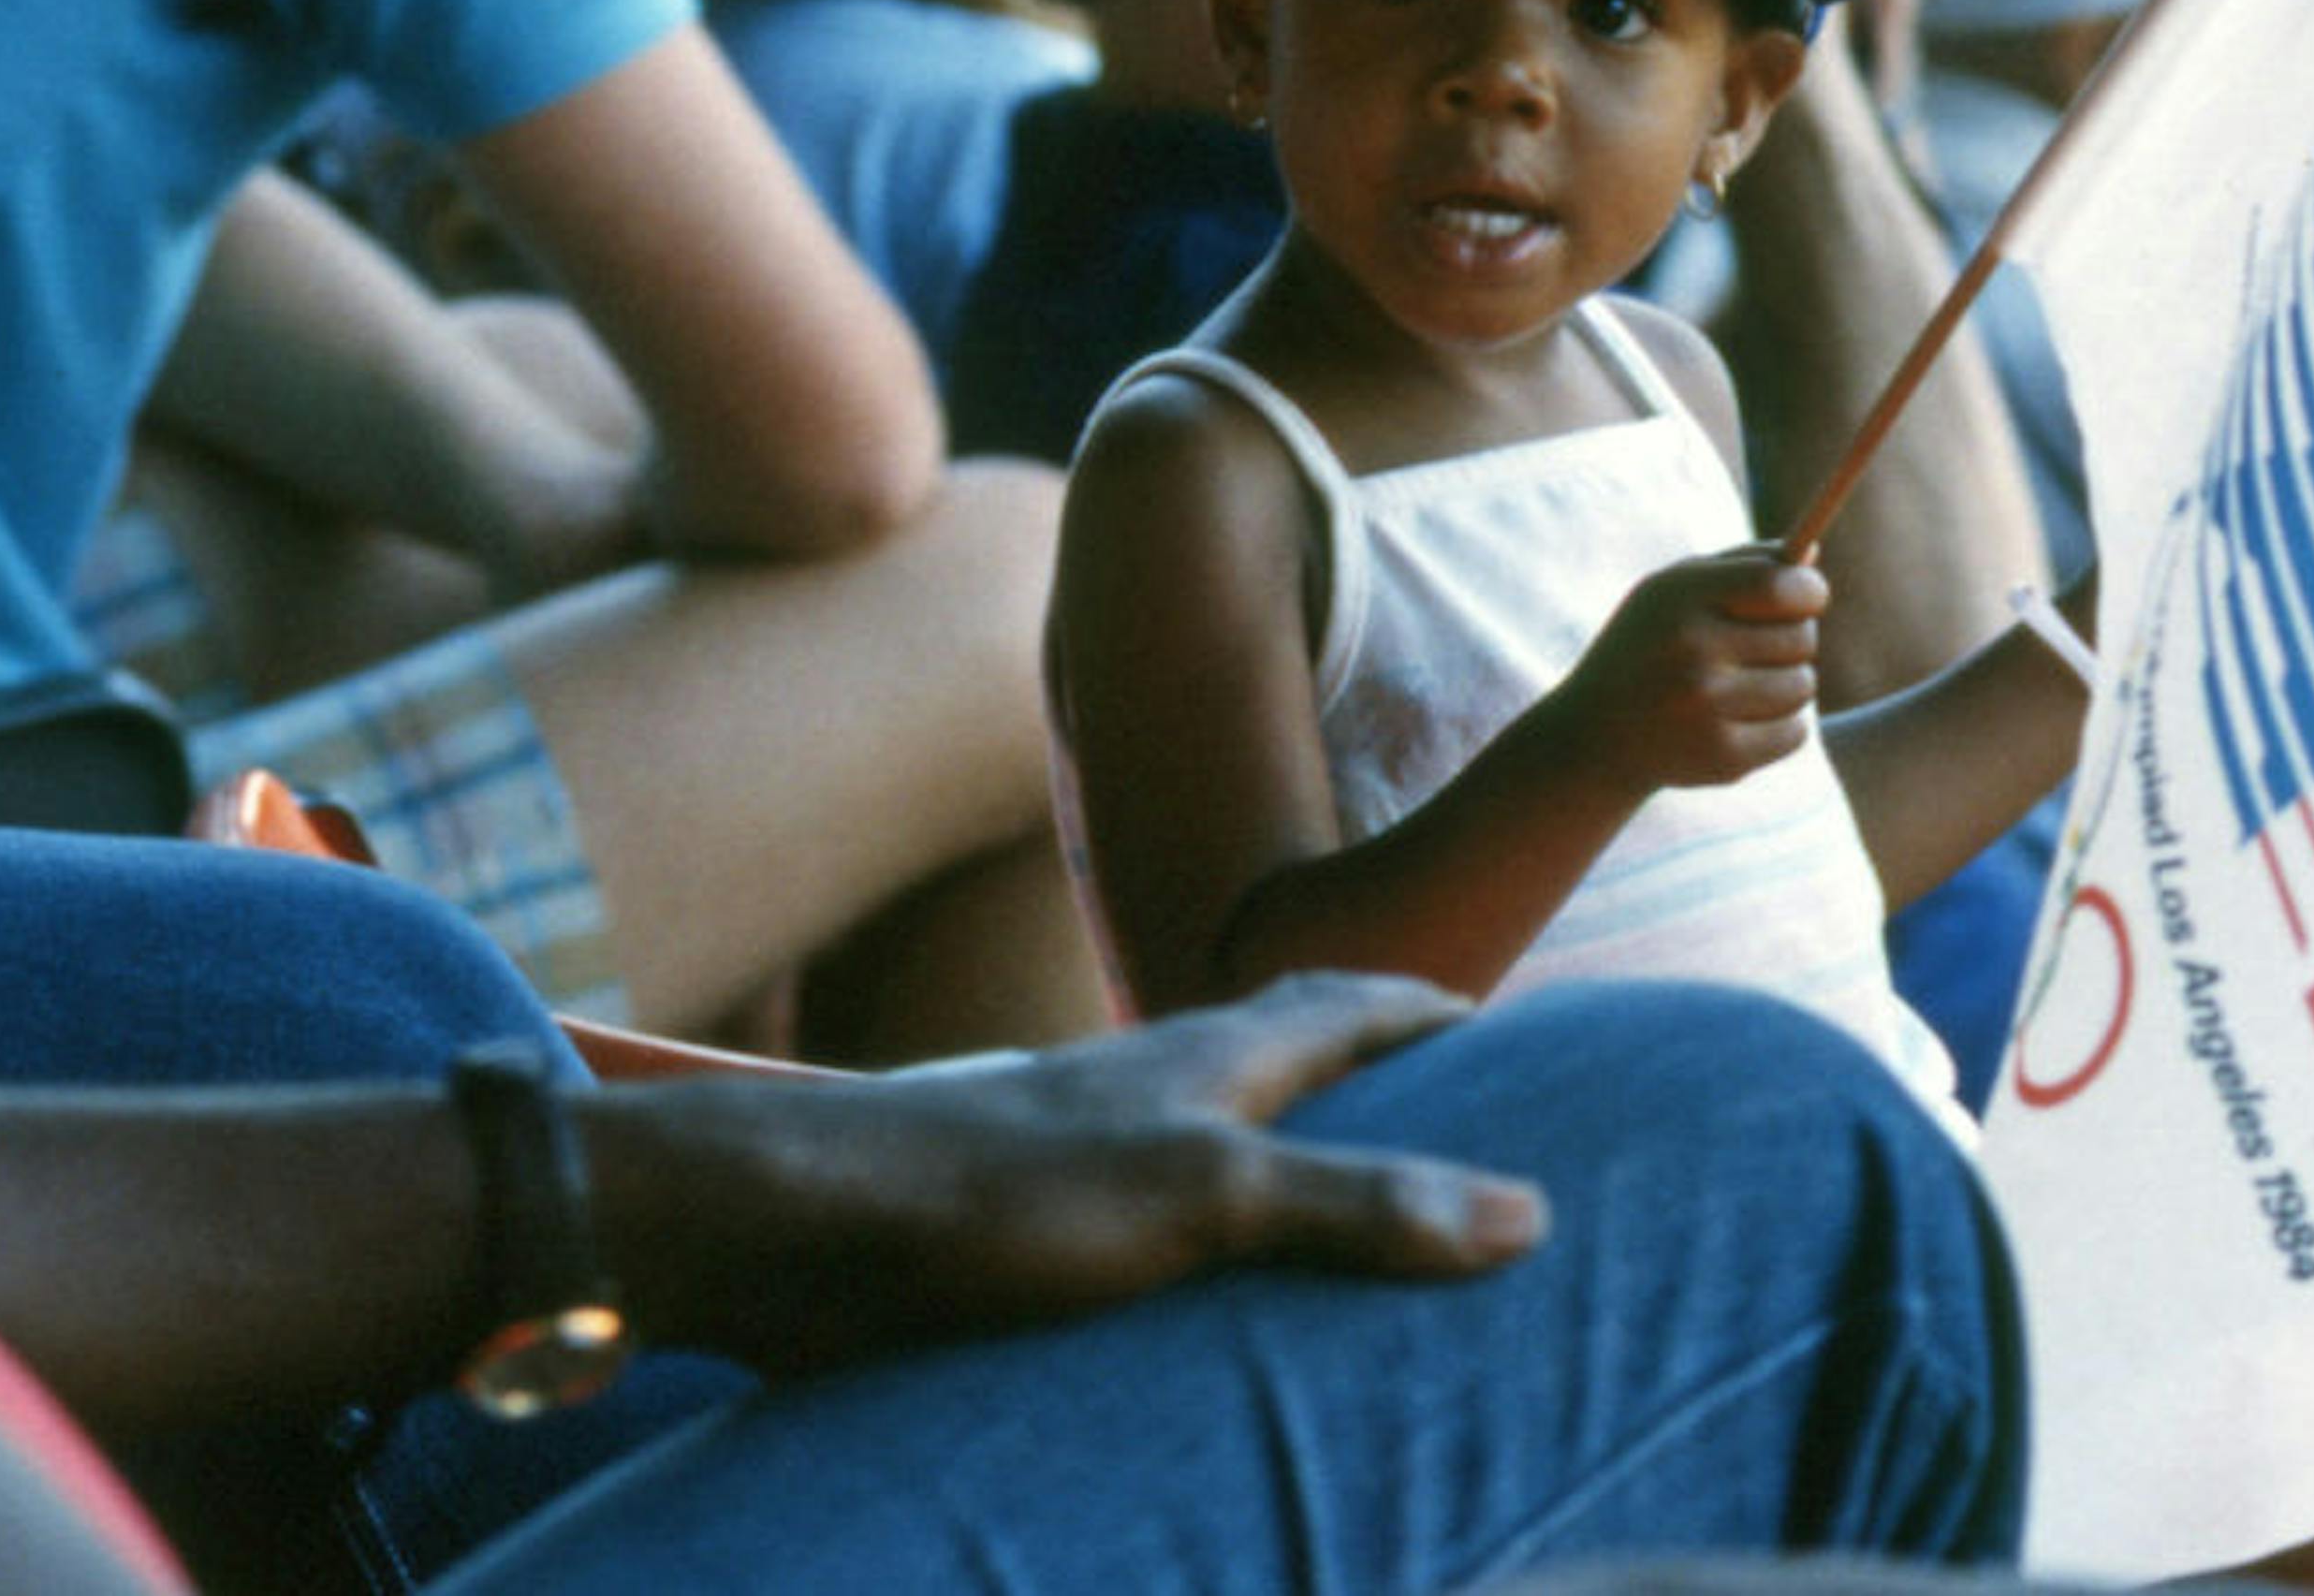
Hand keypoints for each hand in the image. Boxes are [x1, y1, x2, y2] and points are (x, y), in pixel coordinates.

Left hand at [604, 972, 1548, 1371]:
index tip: (1522, 1032)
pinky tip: (1214, 1310)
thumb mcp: (1204, 1198)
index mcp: (1212, 1054)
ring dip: (1295, 1162)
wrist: (792, 1228)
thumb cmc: (995, 1193)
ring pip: (1222, 1138)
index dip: (1438, 1013)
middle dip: (1379, 1078)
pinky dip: (1215, 1244)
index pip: (1356, 1003)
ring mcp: (1090, 1154)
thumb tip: (1521, 1212)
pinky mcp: (1029, 1229)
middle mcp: (1158, 1086)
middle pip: (1293, 1056)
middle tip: (1461, 1125)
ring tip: (1357, 1230)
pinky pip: (1156, 1222)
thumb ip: (1356, 1205)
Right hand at [1546, 547, 1828, 796]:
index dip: (1808, 590)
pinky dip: (1780, 725)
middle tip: (1759, 645)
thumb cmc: (1648, 645)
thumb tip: (1811, 559)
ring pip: (1804, 686)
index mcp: (1682, 601)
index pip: (1780, 586)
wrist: (1595, 736)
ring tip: (1744, 683)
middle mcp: (1695, 654)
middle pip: (1802, 637)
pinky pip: (1796, 731)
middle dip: (1793, 637)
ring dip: (1787, 683)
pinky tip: (1740, 718)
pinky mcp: (1724, 758)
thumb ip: (1743, 565)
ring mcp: (1709, 711)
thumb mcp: (1674, 590)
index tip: (1807, 596)